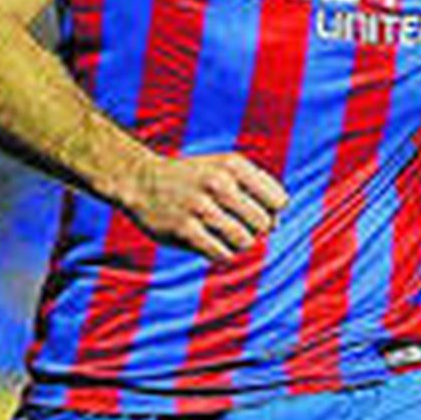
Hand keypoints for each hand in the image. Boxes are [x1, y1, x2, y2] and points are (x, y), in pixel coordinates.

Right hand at [124, 150, 288, 264]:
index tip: (254, 211)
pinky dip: (222, 255)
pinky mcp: (184, 230)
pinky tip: (210, 243)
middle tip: (236, 224)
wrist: (140, 180)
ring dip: (238, 244)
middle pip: (264, 224)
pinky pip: (222, 255)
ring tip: (223, 234)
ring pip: (245, 241)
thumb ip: (259, 188)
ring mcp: (200, 206)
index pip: (279, 201)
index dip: (272, 212)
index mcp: (234, 165)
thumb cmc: (194, 178)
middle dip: (256, 230)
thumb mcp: (227, 168)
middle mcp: (219, 182)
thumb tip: (277, 225)